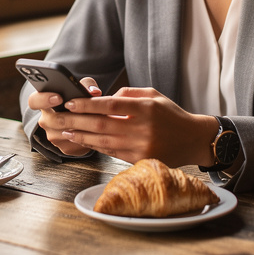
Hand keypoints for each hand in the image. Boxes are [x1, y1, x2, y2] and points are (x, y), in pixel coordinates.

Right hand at [27, 77, 102, 156]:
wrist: (82, 122)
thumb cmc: (79, 101)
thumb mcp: (82, 88)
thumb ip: (87, 85)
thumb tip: (94, 92)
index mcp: (44, 102)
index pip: (34, 101)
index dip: (44, 99)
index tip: (58, 97)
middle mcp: (45, 120)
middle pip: (51, 120)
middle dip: (68, 116)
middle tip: (81, 111)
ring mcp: (53, 135)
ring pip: (65, 133)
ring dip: (80, 127)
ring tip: (94, 120)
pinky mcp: (64, 147)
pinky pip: (75, 143)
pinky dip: (86, 137)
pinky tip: (95, 131)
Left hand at [57, 87, 218, 167]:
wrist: (193, 139)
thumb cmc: (171, 115)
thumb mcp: (153, 95)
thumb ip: (128, 94)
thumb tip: (104, 98)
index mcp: (145, 108)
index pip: (110, 105)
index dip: (87, 104)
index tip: (71, 102)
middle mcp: (142, 128)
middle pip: (102, 124)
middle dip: (77, 120)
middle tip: (60, 116)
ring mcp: (141, 146)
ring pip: (103, 141)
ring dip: (82, 136)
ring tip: (66, 130)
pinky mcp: (140, 160)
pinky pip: (112, 153)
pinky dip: (96, 146)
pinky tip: (84, 141)